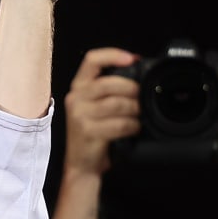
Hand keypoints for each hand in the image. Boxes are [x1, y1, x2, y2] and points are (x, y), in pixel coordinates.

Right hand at [61, 48, 140, 176]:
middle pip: (109, 82)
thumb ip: (110, 90)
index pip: (92, 60)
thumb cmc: (94, 133)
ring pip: (117, 104)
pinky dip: (132, 126)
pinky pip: (119, 123)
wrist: (81, 164)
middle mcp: (75, 98)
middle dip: (132, 89)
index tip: (132, 59)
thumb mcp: (96, 106)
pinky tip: (134, 129)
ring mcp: (79, 115)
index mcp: (78, 87)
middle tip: (142, 97)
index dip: (113, 55)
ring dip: (135, 110)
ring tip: (139, 115)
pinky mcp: (88, 131)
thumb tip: (138, 71)